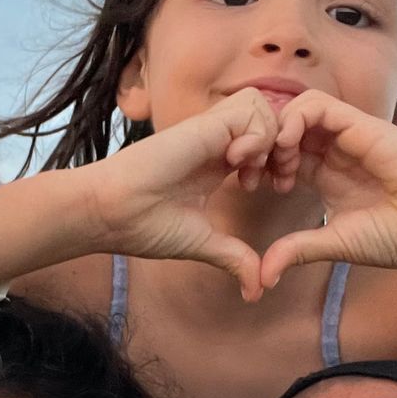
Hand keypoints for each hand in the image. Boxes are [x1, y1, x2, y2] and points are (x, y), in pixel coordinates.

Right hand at [89, 88, 287, 299]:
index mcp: (216, 163)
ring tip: (253, 171)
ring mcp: (208, 131)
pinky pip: (248, 111)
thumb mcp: (203, 243)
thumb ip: (233, 257)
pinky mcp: (201, 127)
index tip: (275, 189)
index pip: (264, 140)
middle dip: (285, 144)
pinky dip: (255, 135)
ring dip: (270, 137)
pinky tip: (236, 164)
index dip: (279, 159)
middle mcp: (215, 142)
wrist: (111, 214)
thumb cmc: (144, 226)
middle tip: (277, 179)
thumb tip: (256, 291)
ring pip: (261, 105)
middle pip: (269, 115)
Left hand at [258, 89, 396, 286]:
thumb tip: (261, 278)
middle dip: (258, 147)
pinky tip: (290, 149)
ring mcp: (346, 137)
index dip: (258, 165)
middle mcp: (333, 152)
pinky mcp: (361, 125)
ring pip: (295, 111)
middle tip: (250, 174)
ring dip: (275, 132)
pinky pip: (317, 105)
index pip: (279, 156)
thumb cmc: (396, 237)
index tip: (248, 189)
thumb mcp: (334, 244)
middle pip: (282, 130)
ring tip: (276, 165)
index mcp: (324, 176)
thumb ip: (297, 250)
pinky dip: (295, 120)